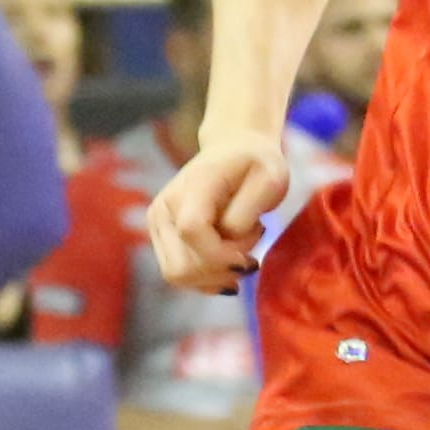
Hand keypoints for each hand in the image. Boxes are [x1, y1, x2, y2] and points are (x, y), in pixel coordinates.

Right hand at [145, 125, 291, 294]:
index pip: (192, 230)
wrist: (234, 151)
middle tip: (250, 250)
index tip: (251, 259)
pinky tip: (227, 261)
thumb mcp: (271, 179)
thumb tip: (228, 237)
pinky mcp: (160, 238)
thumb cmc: (256, 165)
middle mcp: (165, 207)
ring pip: (178, 275)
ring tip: (238, 251)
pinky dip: (207, 278)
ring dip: (215, 275)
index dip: (220, 255)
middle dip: (221, 269)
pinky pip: (179, 275)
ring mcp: (158, 224)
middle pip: (182, 265)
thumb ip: (249, 210)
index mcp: (191, 186)